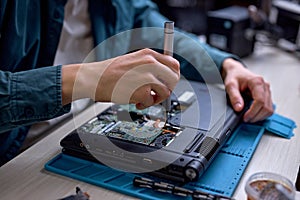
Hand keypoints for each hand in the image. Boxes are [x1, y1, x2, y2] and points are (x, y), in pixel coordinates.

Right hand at [62, 48, 179, 108]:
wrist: (94, 78)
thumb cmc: (109, 72)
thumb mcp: (133, 61)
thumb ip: (149, 66)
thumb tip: (164, 76)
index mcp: (148, 54)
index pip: (174, 64)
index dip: (174, 75)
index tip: (169, 82)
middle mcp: (150, 63)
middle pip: (174, 78)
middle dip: (167, 88)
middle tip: (157, 93)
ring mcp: (147, 76)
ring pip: (165, 91)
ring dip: (155, 98)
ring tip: (142, 98)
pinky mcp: (142, 90)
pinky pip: (151, 101)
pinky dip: (143, 104)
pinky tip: (134, 101)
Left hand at [221, 58, 273, 121]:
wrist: (237, 72)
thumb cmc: (234, 77)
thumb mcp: (230, 85)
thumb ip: (234, 96)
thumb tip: (239, 108)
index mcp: (257, 82)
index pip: (260, 101)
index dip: (253, 112)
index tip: (245, 117)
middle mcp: (265, 86)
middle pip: (266, 107)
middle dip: (256, 116)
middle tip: (245, 119)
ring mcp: (267, 91)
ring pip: (269, 109)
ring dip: (260, 116)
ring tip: (248, 118)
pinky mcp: (267, 96)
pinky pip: (268, 108)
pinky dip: (261, 114)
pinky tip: (253, 114)